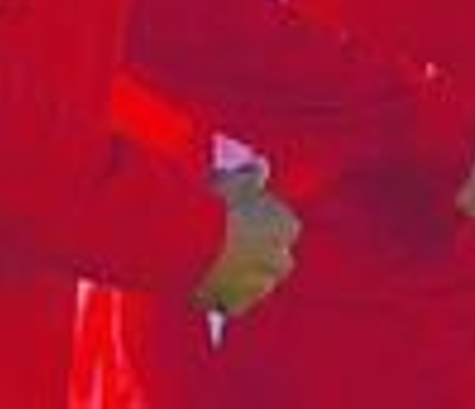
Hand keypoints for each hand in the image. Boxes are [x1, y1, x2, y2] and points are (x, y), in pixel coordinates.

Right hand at [190, 163, 300, 316]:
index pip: (285, 227)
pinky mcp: (233, 308)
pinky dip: (221, 297)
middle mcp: (280, 260)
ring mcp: (258, 287)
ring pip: (255, 285)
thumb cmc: (215, 203)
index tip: (245, 219)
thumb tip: (260, 167)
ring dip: (241, 278)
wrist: (187, 241)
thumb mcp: (234, 179)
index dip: (264, 223)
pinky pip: (231, 305)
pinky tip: (203, 284)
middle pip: (276, 260)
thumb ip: (251, 174)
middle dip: (259, 255)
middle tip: (231, 243)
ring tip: (213, 264)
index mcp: (286, 225)